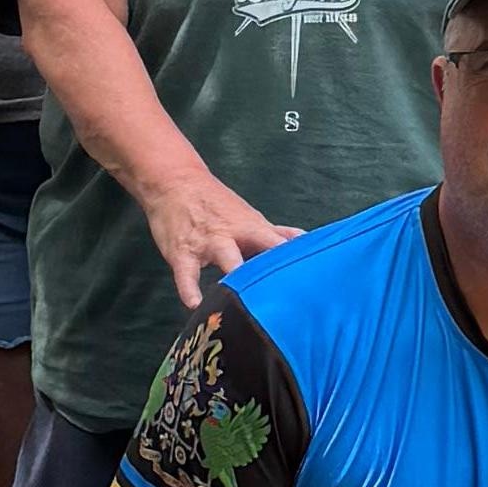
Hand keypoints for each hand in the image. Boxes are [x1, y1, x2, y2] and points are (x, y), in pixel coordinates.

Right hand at [134, 162, 295, 318]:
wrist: (174, 182)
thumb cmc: (216, 205)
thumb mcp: (248, 217)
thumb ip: (275, 234)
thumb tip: (303, 241)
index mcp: (253, 229)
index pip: (281, 246)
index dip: (297, 264)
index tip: (313, 287)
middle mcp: (234, 235)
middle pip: (259, 249)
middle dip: (273, 270)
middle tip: (287, 296)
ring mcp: (208, 243)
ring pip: (227, 258)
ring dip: (236, 274)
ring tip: (246, 300)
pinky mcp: (183, 253)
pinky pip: (186, 273)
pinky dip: (189, 289)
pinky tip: (195, 305)